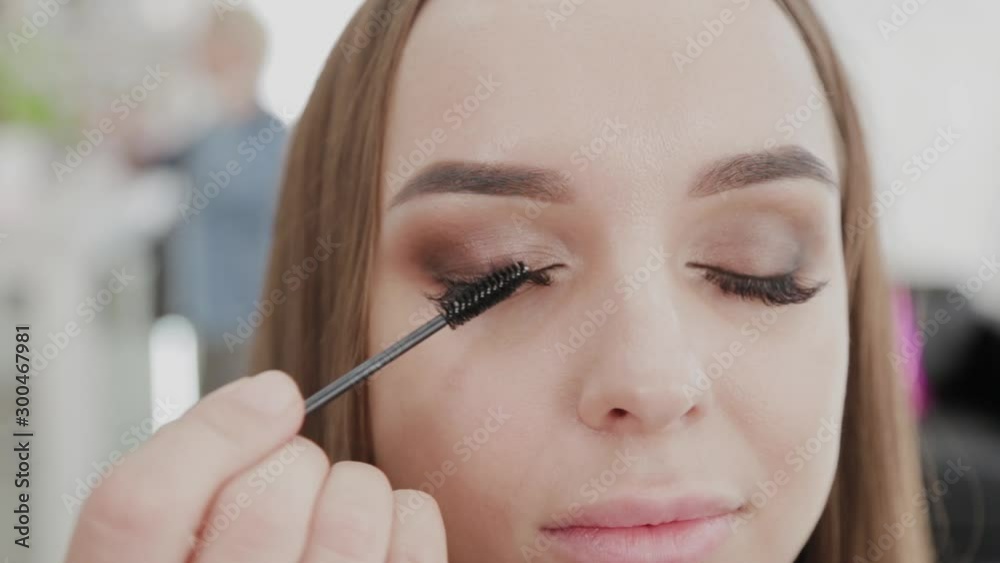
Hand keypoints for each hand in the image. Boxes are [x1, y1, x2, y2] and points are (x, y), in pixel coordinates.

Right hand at [65, 370, 447, 562]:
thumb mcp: (170, 549)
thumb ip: (192, 492)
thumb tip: (269, 399)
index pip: (138, 504)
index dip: (212, 430)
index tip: (271, 396)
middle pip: (260, 501)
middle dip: (294, 460)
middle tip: (296, 477)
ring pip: (348, 516)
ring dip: (354, 487)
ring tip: (339, 507)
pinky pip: (412, 535)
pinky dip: (407, 515)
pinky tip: (383, 531)